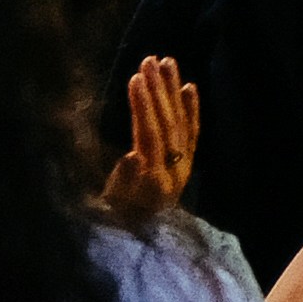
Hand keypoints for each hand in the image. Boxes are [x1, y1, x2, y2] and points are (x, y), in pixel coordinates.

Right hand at [106, 56, 198, 220]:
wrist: (139, 242)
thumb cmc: (114, 223)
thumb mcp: (111, 207)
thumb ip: (123, 182)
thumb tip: (132, 155)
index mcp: (156, 180)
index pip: (150, 135)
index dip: (143, 107)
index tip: (135, 78)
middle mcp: (176, 170)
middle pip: (168, 123)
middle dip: (158, 90)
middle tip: (150, 59)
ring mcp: (184, 165)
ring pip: (180, 122)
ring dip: (173, 91)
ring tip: (168, 61)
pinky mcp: (187, 163)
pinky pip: (192, 132)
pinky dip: (191, 109)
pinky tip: (189, 86)